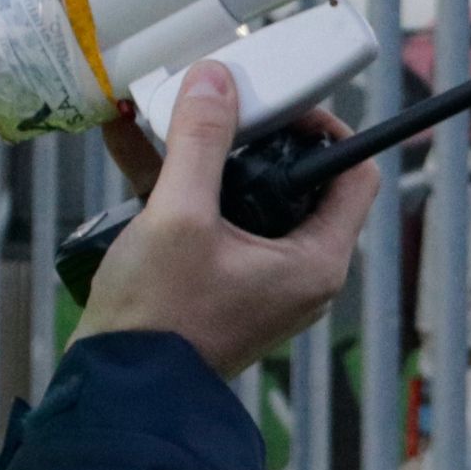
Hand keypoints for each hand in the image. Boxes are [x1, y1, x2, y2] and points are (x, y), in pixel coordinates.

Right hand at [76, 63, 376, 379]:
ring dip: (209, 156)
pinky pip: (214, 221)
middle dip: (256, 135)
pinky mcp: (221, 284)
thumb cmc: (159, 321)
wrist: (116, 391)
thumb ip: (201, 142)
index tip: (279, 101)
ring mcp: (260, 281)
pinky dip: (184, 187)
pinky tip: (137, 148)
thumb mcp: (178, 217)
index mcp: (315, 262)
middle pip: (299, 181)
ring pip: (248, 197)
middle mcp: (298, 273)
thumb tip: (216, 79)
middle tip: (223, 102)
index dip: (325, 127)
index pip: (354, 173)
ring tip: (172, 114)